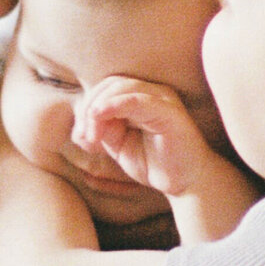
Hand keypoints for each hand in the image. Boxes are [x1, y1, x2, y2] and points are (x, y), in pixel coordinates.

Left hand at [75, 77, 214, 198]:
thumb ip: (102, 130)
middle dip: (90, 107)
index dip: (88, 106)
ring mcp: (163, 98)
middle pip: (111, 83)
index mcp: (141, 96)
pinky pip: (138, 100)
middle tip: (85, 137)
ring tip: (93, 137)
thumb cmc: (154, 162)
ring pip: (122, 87)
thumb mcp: (119, 145)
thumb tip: (79, 128)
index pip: (107, 87)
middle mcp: (153, 92)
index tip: (81, 137)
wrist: (185, 182)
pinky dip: (114, 105)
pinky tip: (99, 116)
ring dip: (98, 109)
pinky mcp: (169, 111)